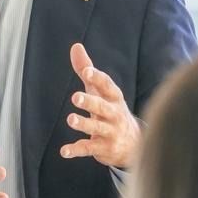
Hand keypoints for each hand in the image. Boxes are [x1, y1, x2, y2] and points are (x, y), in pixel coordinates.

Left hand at [60, 43, 141, 167]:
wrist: (133, 144)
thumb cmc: (110, 109)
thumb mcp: (100, 90)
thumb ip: (86, 69)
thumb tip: (75, 46)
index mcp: (113, 98)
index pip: (107, 86)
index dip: (98, 78)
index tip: (88, 71)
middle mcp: (113, 114)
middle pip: (102, 107)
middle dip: (90, 102)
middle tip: (75, 97)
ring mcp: (110, 132)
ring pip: (96, 128)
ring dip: (83, 124)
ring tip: (70, 119)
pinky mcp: (103, 148)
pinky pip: (89, 148)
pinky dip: (76, 150)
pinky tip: (64, 151)